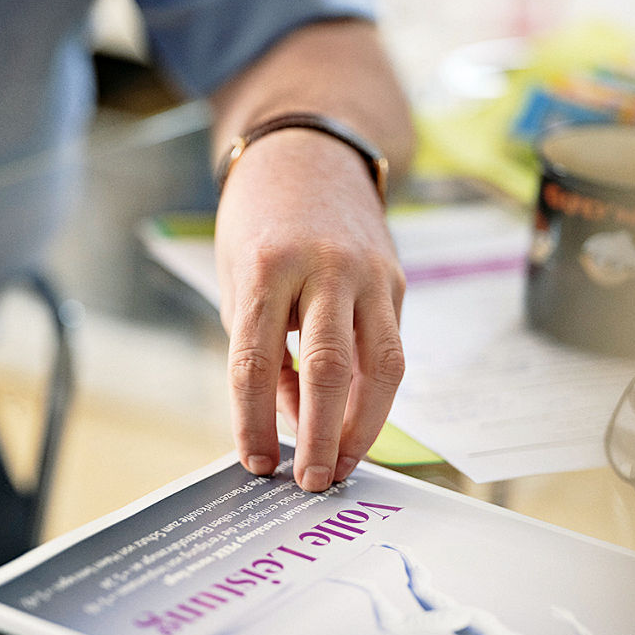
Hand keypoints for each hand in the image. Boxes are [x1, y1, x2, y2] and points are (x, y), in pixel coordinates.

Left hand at [214, 126, 404, 490]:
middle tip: (311, 481)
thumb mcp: (238, 281)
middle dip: (320, 434)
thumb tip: (287, 422)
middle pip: (329, 367)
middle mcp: (326, 267)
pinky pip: (390, 350)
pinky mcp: (396, 282)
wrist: (312, 153)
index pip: (257, 359)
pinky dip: (374, 394)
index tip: (256, 462)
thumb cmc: (262, 224)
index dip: (253, 420)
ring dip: (363, 426)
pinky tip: (356, 424)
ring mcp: (370, 273)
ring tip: (343, 464)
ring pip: (381, 366)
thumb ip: (262, 351)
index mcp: (268, 265)